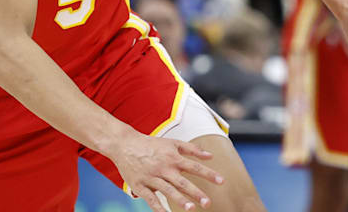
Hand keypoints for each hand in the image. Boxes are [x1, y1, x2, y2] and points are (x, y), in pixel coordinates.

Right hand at [109, 133, 224, 210]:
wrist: (125, 145)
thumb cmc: (152, 144)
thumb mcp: (173, 143)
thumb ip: (192, 149)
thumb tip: (210, 155)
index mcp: (173, 158)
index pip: (195, 167)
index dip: (209, 174)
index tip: (222, 181)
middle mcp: (164, 168)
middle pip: (183, 182)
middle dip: (196, 193)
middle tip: (208, 203)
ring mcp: (151, 178)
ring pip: (168, 191)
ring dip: (180, 200)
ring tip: (192, 209)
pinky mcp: (139, 186)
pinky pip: (150, 199)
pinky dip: (158, 207)